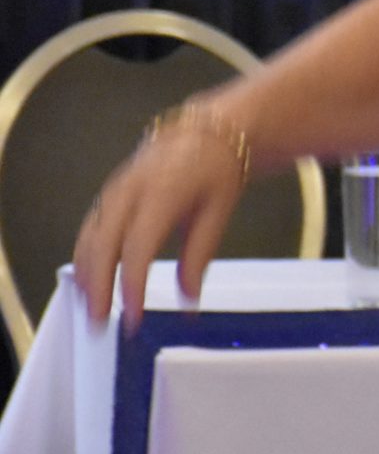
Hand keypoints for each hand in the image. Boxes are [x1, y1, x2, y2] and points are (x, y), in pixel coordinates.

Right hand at [72, 106, 251, 331]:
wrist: (208, 130)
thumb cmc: (217, 169)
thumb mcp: (219, 211)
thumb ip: (199, 255)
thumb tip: (189, 301)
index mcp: (162, 192)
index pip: (139, 247)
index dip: (132, 285)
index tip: (133, 317)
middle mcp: (130, 190)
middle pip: (103, 244)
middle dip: (97, 287)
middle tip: (98, 323)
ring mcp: (115, 189)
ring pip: (89, 237)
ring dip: (86, 276)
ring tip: (91, 309)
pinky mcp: (109, 193)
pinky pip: (89, 228)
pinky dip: (85, 258)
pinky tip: (88, 281)